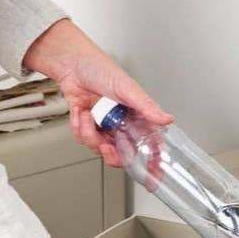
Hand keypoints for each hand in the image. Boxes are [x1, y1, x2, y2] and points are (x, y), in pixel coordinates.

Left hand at [23, 19, 172, 166]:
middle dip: (112, 154)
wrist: (72, 65)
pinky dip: (78, 127)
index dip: (152, 159)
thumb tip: (166, 119)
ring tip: (87, 116)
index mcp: (134, 114)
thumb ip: (146, 106)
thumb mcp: (128, 89)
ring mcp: (103, 124)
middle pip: (122, 152)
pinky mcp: (85, 124)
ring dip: (90, 134)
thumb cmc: (100, 68)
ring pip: (99, 147)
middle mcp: (120, 122)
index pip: (148, 142)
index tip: (153, 172)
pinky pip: (83, 138)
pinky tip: (80, 112)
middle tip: (107, 149)